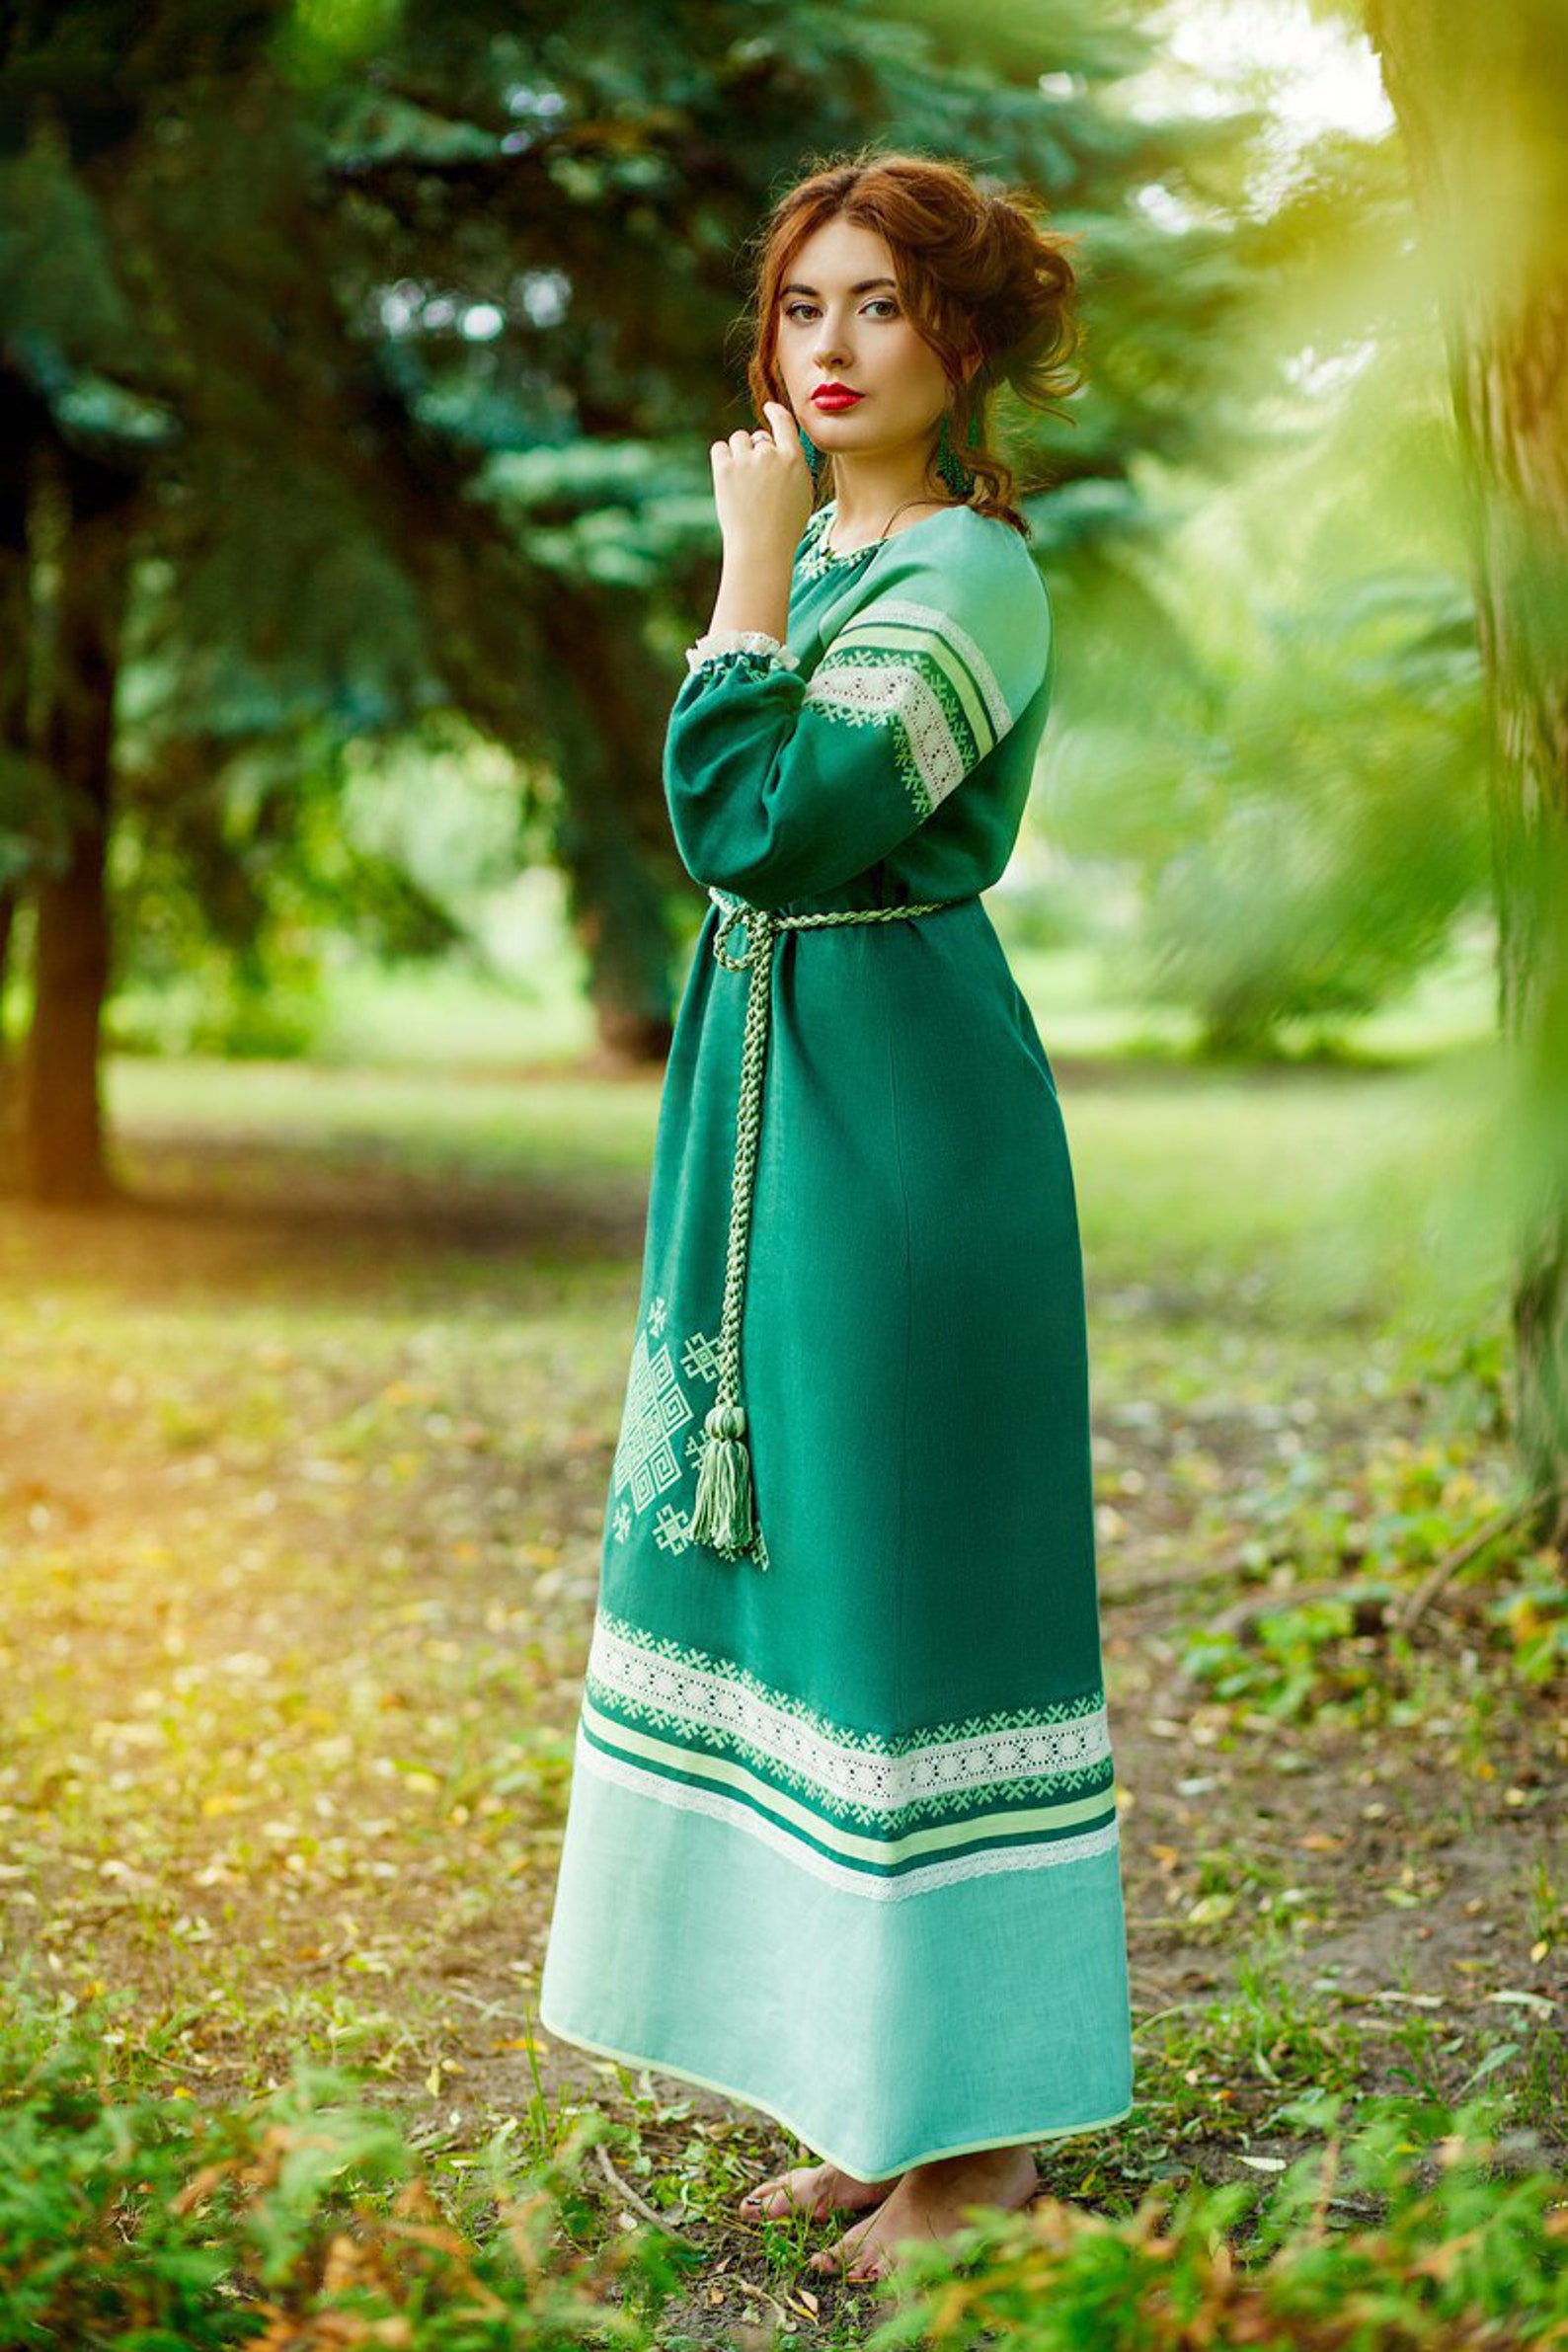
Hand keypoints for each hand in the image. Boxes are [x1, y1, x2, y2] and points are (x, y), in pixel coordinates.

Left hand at [710, 399, 813, 559]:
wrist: (761, 548)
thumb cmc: (785, 527)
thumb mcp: (802, 493)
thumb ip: (793, 465)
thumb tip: (779, 446)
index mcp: (794, 458)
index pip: (784, 422)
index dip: (774, 412)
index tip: (769, 407)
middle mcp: (770, 453)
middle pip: (758, 437)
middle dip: (756, 451)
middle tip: (756, 480)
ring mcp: (746, 460)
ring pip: (739, 440)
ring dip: (739, 453)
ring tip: (743, 482)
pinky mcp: (725, 469)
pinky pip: (719, 449)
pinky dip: (722, 458)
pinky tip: (728, 478)